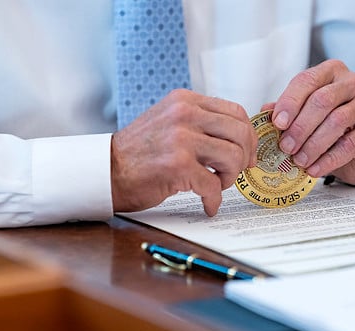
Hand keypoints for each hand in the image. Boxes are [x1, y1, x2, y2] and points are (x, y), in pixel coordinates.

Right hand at [111, 89, 256, 215]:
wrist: (106, 170)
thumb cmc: (140, 152)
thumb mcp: (170, 121)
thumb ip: (201, 122)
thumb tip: (239, 137)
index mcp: (185, 101)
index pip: (236, 112)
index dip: (248, 136)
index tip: (248, 153)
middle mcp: (184, 114)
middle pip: (240, 133)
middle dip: (244, 158)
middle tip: (235, 172)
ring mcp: (181, 139)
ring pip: (233, 157)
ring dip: (229, 177)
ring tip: (216, 185)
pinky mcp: (178, 166)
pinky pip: (213, 185)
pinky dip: (214, 199)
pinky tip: (207, 204)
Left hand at [271, 59, 354, 184]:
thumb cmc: (330, 124)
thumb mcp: (306, 113)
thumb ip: (287, 110)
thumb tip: (265, 112)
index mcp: (331, 72)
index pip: (307, 80)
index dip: (290, 102)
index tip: (277, 123)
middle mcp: (353, 82)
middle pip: (322, 101)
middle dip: (300, 126)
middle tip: (286, 147)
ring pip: (336, 122)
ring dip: (313, 145)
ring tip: (298, 160)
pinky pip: (350, 144)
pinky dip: (328, 159)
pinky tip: (314, 169)